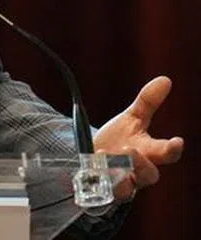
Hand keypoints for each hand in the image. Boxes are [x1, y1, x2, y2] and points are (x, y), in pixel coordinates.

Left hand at [92, 76, 184, 201]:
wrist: (94, 157)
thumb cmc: (119, 139)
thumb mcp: (132, 119)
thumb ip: (148, 102)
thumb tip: (165, 79)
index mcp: (149, 151)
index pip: (167, 152)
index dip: (173, 148)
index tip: (177, 141)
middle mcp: (138, 170)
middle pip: (150, 174)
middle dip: (143, 164)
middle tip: (131, 149)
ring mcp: (122, 183)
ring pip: (128, 187)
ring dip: (117, 172)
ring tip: (104, 154)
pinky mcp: (106, 191)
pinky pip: (107, 192)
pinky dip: (101, 181)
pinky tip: (93, 169)